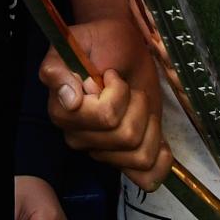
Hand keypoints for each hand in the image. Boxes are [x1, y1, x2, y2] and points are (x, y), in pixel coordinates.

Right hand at [40, 16, 171, 189]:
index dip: (118, 93)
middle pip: (126, 136)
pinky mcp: (126, 160)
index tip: (111, 74)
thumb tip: (69, 100)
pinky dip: (160, 162)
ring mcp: (103, 152)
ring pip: (139, 155)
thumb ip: (59, 67)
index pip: (106, 117)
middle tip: (127, 86)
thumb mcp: (75, 41)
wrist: (123, 47)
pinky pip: (146, 178)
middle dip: (137, 103)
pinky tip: (159, 140)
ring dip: (149, 123)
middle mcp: (79, 138)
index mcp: (63, 112)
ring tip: (138, 103)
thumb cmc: (100, 42)